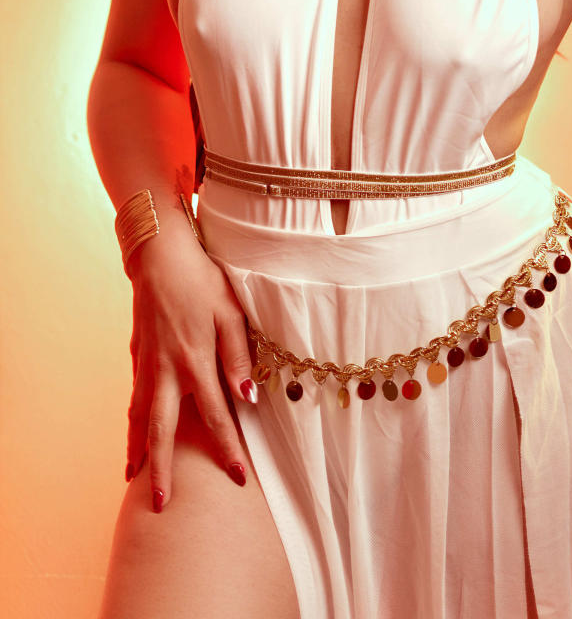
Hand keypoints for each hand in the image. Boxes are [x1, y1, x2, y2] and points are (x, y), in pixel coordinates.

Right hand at [125, 225, 253, 510]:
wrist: (159, 256)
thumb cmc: (202, 280)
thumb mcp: (230, 312)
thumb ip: (237, 356)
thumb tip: (247, 397)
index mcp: (195, 360)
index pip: (215, 415)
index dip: (227, 448)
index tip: (237, 478)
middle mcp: (167, 369)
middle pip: (162, 431)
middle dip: (162, 470)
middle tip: (160, 505)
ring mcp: (147, 364)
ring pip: (139, 418)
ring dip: (138, 451)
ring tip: (135, 480)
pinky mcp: (138, 355)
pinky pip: (135, 399)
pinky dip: (133, 424)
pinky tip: (135, 435)